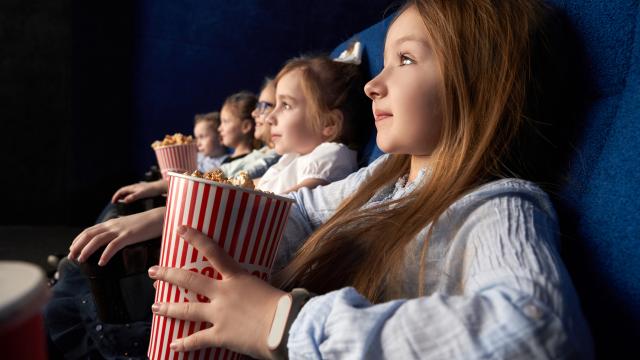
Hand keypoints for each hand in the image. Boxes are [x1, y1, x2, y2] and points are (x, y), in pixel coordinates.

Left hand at [69, 207, 164, 264]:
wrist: (160, 217)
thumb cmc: (147, 224)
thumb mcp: (128, 226)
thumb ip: (118, 232)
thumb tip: (111, 241)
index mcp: (112, 223)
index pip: (90, 230)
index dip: (78, 240)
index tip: (72, 249)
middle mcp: (113, 225)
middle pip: (89, 234)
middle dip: (78, 246)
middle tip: (71, 256)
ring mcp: (120, 230)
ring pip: (97, 239)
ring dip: (86, 250)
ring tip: (81, 260)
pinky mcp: (129, 235)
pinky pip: (113, 246)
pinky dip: (105, 254)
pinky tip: (101, 262)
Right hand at [111, 179, 167, 203]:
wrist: (160, 187)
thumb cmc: (151, 190)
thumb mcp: (141, 194)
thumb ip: (133, 197)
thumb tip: (124, 200)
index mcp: (132, 187)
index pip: (121, 191)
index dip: (116, 196)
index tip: (113, 202)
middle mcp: (134, 187)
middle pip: (123, 191)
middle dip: (118, 196)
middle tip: (115, 203)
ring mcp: (138, 189)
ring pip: (127, 192)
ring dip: (123, 197)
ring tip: (121, 202)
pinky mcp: (141, 191)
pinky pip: (132, 194)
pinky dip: (128, 197)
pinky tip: (131, 200)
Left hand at [148, 225, 285, 358]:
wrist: (286, 326)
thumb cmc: (284, 306)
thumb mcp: (267, 289)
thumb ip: (254, 288)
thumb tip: (255, 291)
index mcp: (238, 277)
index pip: (213, 252)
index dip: (196, 239)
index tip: (180, 229)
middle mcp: (224, 293)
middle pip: (190, 280)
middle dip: (169, 275)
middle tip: (153, 271)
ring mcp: (220, 314)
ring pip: (187, 309)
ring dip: (169, 308)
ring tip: (155, 306)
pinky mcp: (221, 335)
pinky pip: (197, 340)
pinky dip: (184, 343)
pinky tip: (172, 344)